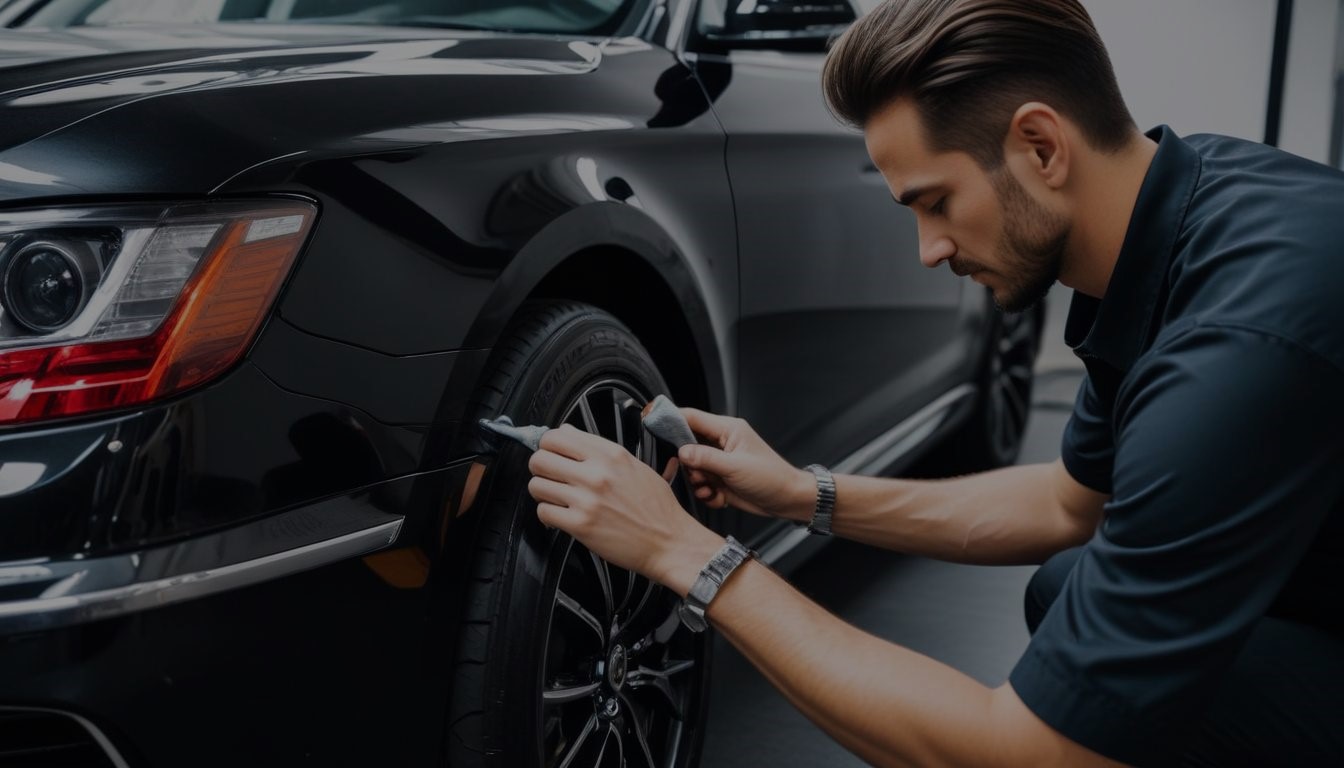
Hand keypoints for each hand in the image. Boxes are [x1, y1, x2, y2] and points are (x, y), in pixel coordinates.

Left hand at [527, 425, 722, 594]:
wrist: (669, 542)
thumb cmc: (656, 508)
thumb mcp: (633, 465)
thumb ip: (598, 448)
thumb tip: (567, 432)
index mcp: (611, 454)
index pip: (557, 436)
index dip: (549, 445)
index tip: (552, 454)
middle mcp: (597, 473)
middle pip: (540, 458)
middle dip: (540, 468)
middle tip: (550, 476)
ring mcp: (587, 499)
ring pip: (537, 485)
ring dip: (542, 492)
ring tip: (555, 497)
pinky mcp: (580, 525)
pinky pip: (543, 511)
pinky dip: (548, 514)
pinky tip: (560, 515)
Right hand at [677, 408, 815, 521]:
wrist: (788, 500)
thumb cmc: (772, 478)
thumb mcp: (735, 467)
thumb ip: (705, 458)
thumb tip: (682, 452)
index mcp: (727, 430)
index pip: (692, 417)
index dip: (671, 419)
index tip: (652, 421)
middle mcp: (722, 443)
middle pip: (689, 446)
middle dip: (689, 465)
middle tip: (698, 475)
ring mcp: (722, 462)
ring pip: (694, 469)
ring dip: (698, 482)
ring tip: (712, 489)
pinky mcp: (722, 479)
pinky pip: (703, 484)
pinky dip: (707, 493)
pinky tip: (719, 497)